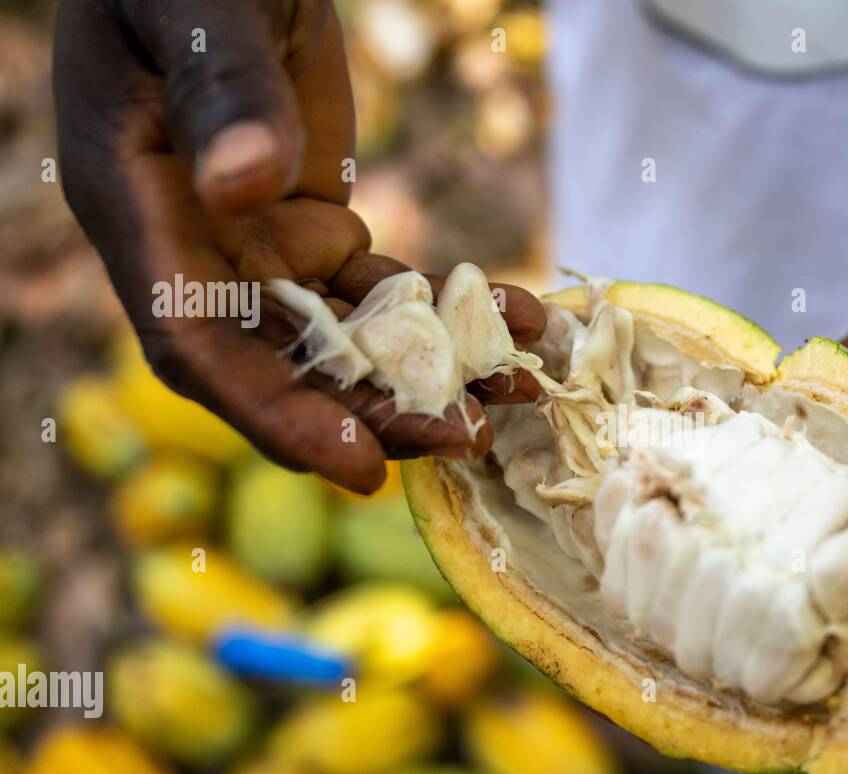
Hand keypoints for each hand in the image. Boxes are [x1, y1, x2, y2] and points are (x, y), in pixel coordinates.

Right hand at [53, 0, 543, 493]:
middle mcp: (196, 250)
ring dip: (426, 373)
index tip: (356, 463)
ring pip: (341, 341)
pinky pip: (382, 291)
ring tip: (515, 386)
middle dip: (373, 410)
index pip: (193, 343)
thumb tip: (247, 190)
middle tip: (469, 433)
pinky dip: (447, 315)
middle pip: (280, 364)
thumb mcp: (199, 7)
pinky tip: (516, 321)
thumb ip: (221, 93)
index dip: (269, 413)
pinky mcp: (313, 230)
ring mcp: (257, 248)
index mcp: (140, 210)